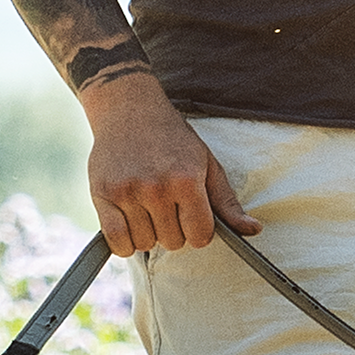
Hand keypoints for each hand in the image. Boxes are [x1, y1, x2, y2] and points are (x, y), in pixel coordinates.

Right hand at [81, 72, 259, 256]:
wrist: (129, 110)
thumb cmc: (172, 139)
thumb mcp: (207, 164)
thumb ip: (227, 202)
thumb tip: (253, 230)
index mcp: (187, 180)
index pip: (200, 236)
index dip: (199, 231)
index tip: (191, 216)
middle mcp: (156, 188)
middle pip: (173, 243)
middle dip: (174, 230)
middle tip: (167, 205)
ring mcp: (127, 192)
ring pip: (145, 244)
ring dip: (148, 234)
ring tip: (147, 208)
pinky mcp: (101, 194)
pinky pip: (117, 241)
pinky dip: (125, 243)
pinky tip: (130, 225)